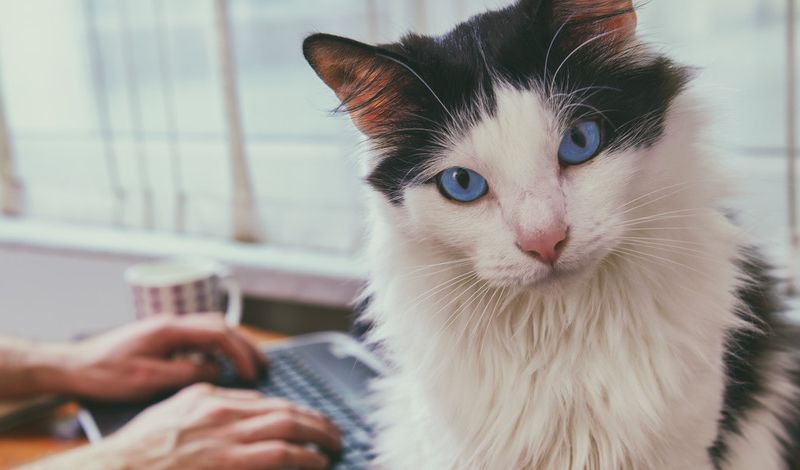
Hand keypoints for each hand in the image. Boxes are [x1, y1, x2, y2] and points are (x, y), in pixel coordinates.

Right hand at [24, 383, 341, 469]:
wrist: (117, 469)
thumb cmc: (136, 451)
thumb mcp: (170, 413)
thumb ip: (203, 407)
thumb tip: (235, 407)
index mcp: (208, 397)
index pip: (263, 400)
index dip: (291, 410)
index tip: (304, 419)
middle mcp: (222, 411)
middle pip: (283, 409)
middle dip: (314, 420)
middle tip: (332, 431)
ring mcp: (227, 436)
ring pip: (288, 427)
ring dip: (318, 435)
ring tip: (334, 444)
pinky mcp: (230, 461)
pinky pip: (280, 454)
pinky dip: (305, 456)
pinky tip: (318, 461)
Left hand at [59, 314, 266, 400]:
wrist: (72, 366)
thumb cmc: (104, 374)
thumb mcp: (147, 379)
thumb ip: (185, 374)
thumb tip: (216, 372)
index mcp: (169, 328)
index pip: (218, 334)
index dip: (240, 353)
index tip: (253, 373)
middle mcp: (171, 322)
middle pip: (221, 326)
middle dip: (245, 345)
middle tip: (263, 365)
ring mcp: (167, 328)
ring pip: (212, 329)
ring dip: (234, 344)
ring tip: (250, 363)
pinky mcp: (162, 337)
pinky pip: (199, 337)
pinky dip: (218, 348)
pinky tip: (220, 364)